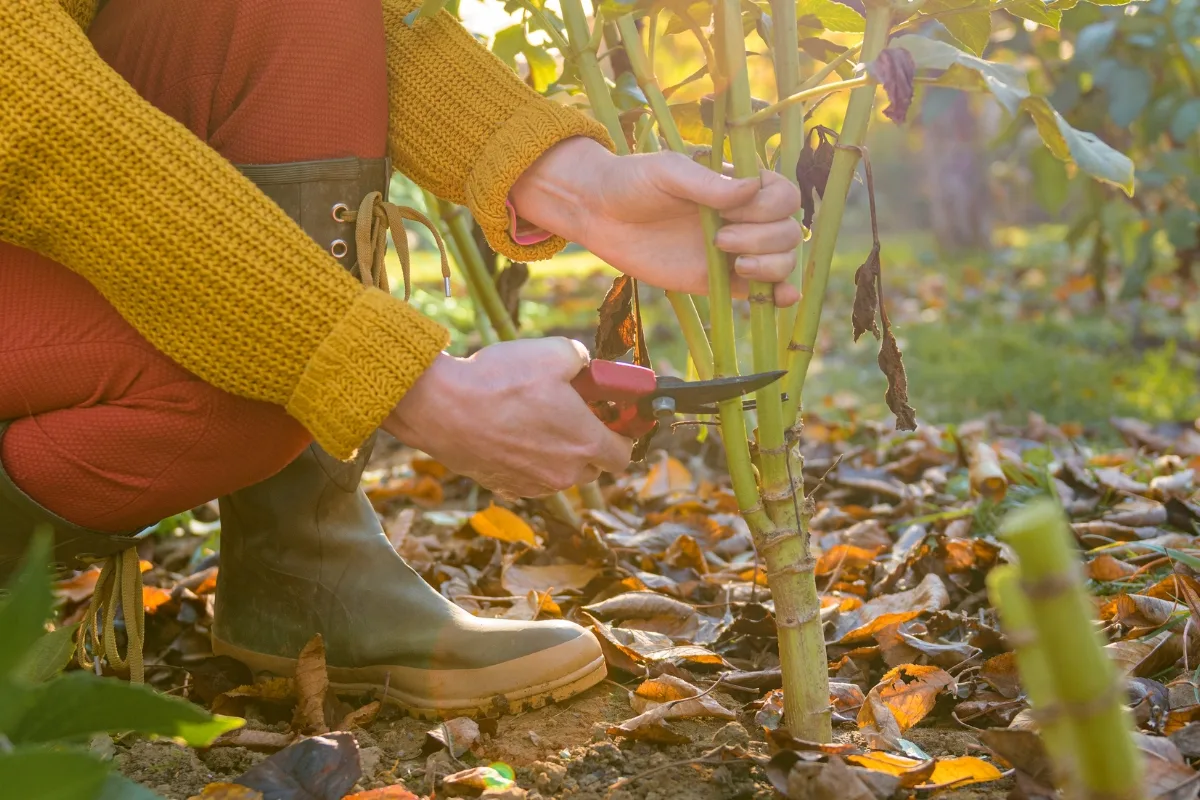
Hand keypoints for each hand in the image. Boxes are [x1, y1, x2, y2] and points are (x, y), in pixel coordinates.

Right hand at [382, 338, 632, 497]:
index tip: (609, 416)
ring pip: (561, 473)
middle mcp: (565, 474)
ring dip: (558, 453)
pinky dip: (529, 460)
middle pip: (594, 466)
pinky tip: (510, 433)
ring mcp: (535, 486)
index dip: (621, 433)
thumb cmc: (500, 380)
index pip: (624, 454)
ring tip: (534, 419)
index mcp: (586, 444)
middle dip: (589, 442)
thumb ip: (583, 359)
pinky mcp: (507, 488)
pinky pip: (531, 477)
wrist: (441, 407)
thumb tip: (586, 365)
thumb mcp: (554, 352)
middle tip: (571, 413)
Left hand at [510, 137, 803, 304]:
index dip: (769, 207)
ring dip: (770, 266)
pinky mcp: (719, 281)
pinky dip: (778, 295)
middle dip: (763, 239)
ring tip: (736, 264)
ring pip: (782, 261)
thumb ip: (709, 183)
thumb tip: (753, 187)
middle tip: (719, 239)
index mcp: (738, 185)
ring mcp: (734, 251)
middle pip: (789, 232)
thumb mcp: (669, 172)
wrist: (599, 215)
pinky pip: (759, 291)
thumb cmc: (633, 182)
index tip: (729, 211)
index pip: (784, 196)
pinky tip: (782, 298)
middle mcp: (744, 217)